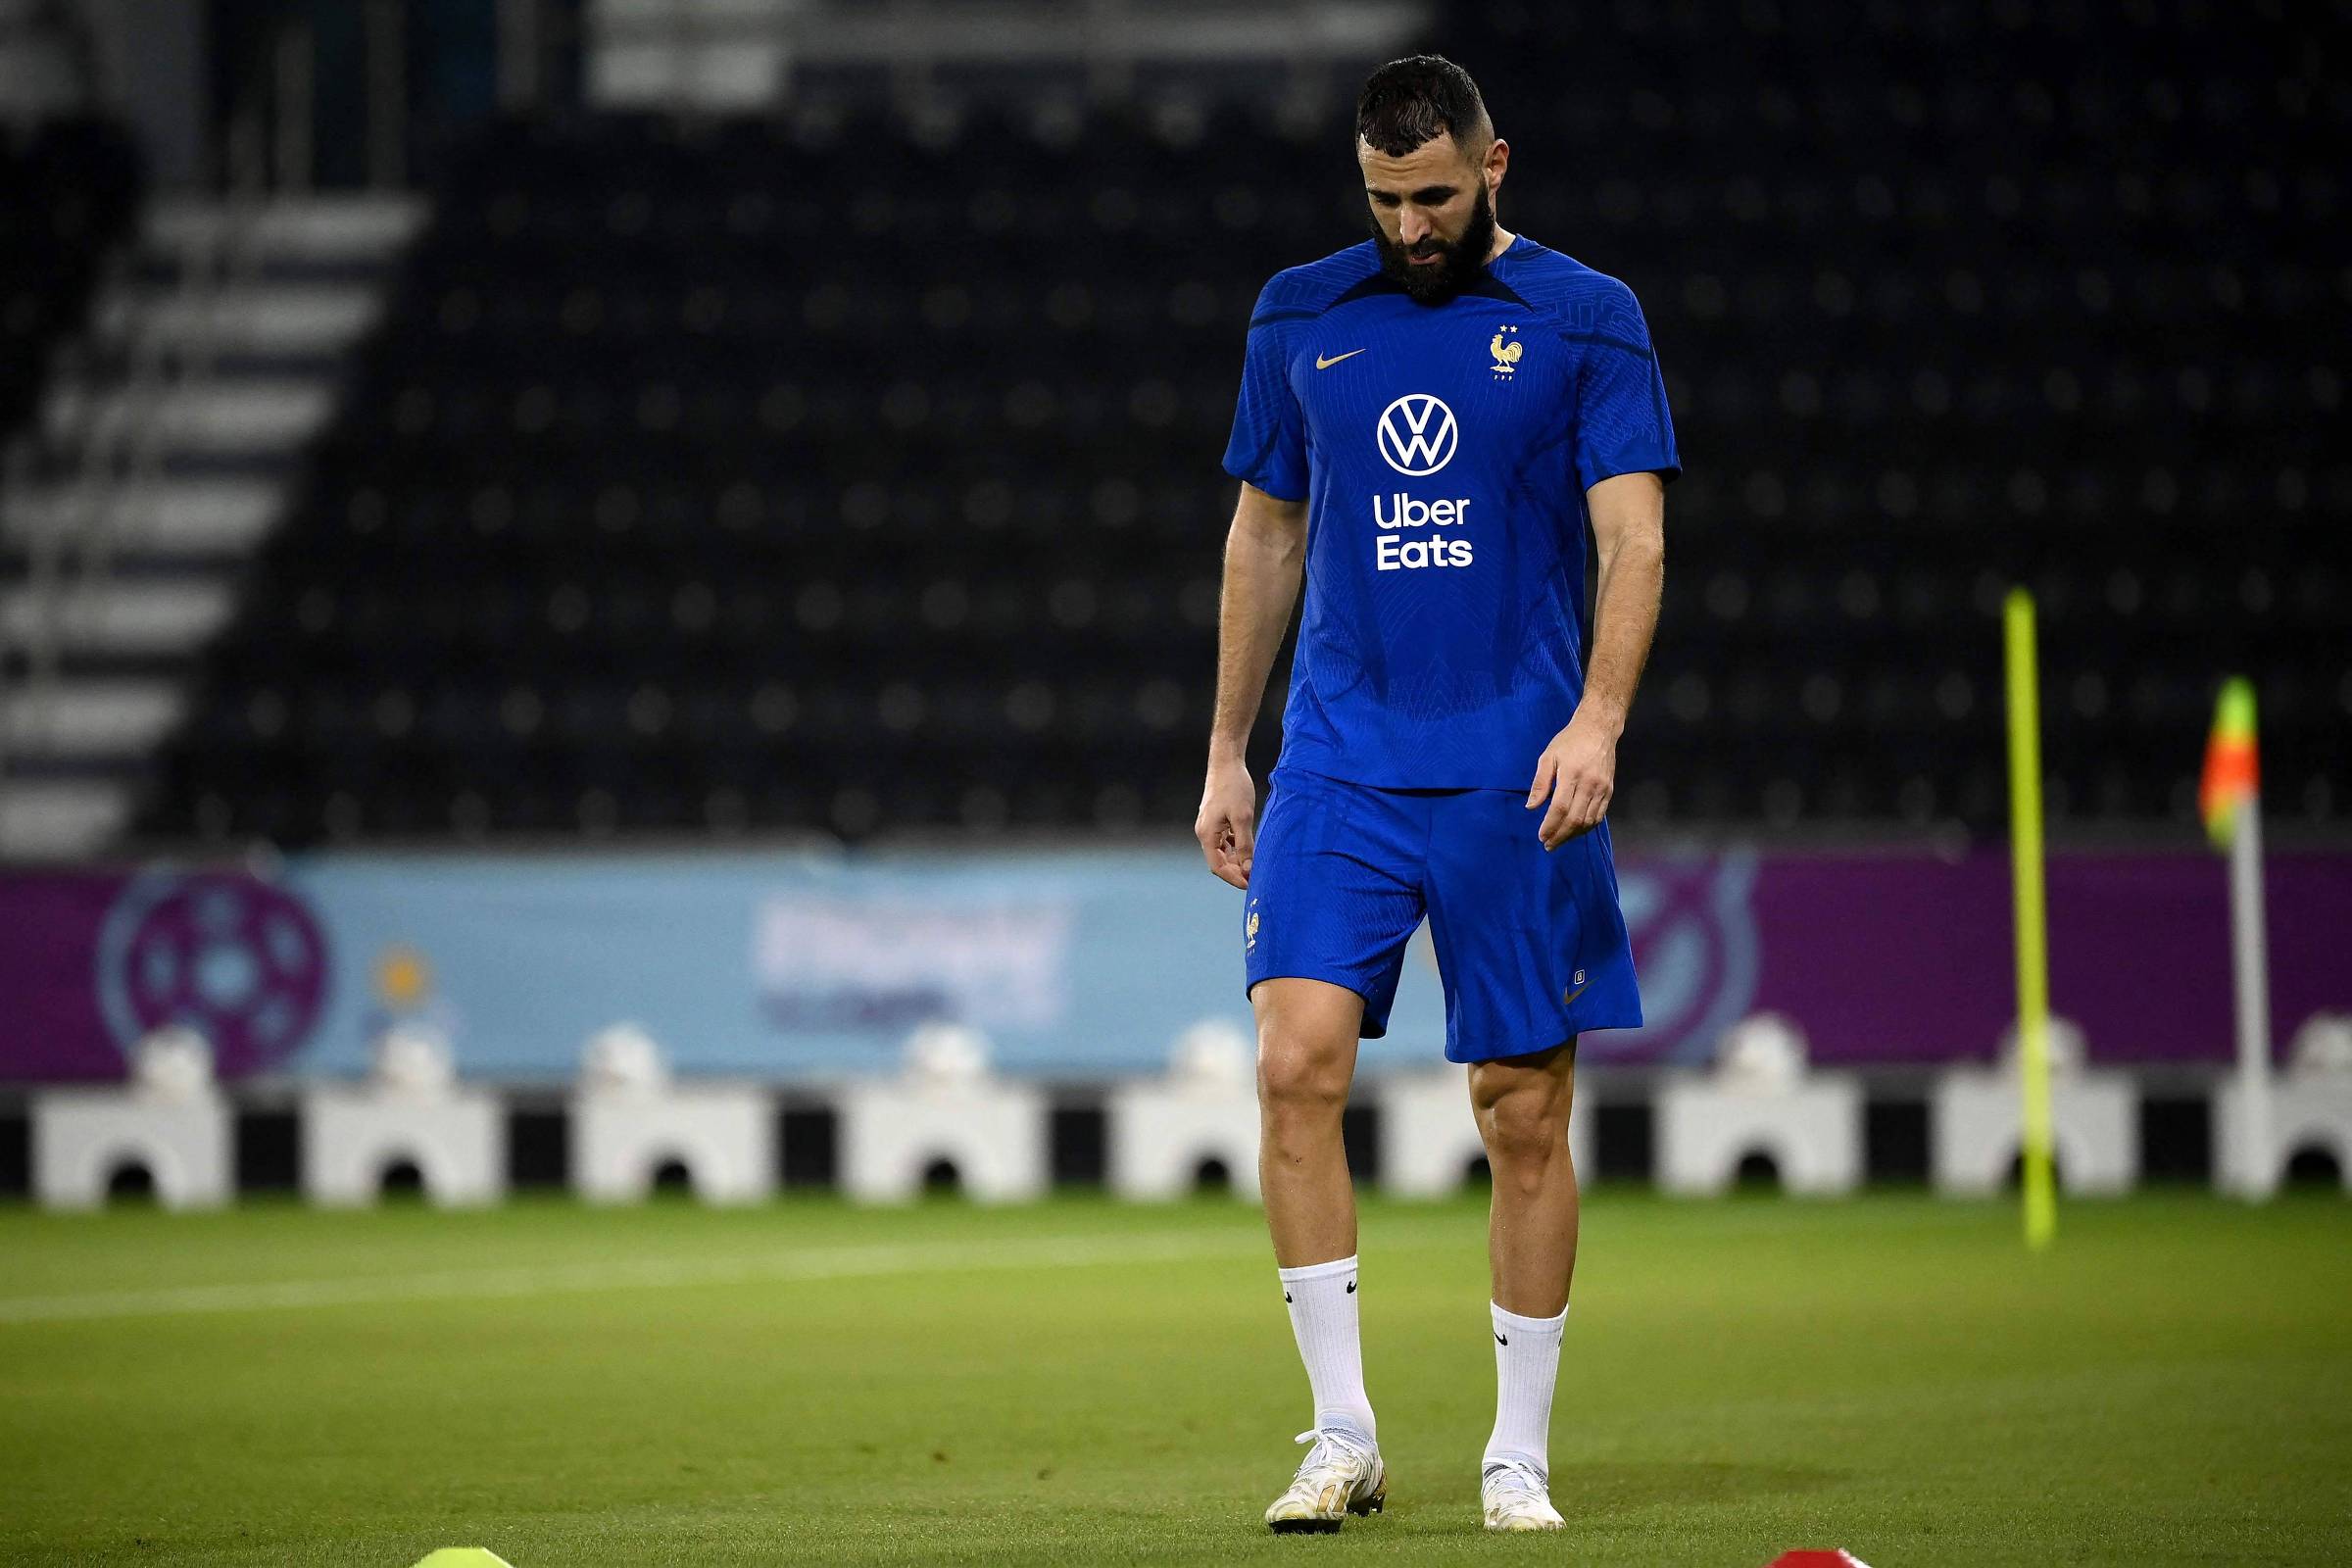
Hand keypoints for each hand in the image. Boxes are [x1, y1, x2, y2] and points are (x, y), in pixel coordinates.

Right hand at [1195, 755, 1257, 888]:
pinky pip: (1225, 841)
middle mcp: (1204, 833)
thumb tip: (1248, 869)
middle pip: (1219, 861)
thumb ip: (1245, 845)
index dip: (1234, 878)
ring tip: (1256, 865)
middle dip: (1237, 871)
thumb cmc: (1234, 787)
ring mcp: (1209, 827)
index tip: (1251, 885)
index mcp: (1206, 834)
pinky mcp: (1216, 820)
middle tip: (1257, 877)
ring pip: (1223, 852)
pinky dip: (1237, 848)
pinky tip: (1250, 847)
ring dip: (1238, 860)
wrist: (1226, 763)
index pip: (1217, 867)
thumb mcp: (1243, 818)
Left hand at [1525, 708, 1618, 849]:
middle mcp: (1590, 784)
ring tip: (1559, 840)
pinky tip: (1575, 831)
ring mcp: (1602, 788)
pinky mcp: (1609, 791)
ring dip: (1573, 835)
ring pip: (1589, 821)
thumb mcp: (1548, 756)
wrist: (1598, 730)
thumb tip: (1531, 807)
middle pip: (1575, 818)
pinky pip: (1599, 816)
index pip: (1560, 808)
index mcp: (1572, 774)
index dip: (1551, 825)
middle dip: (1560, 835)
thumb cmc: (1569, 742)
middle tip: (1548, 845)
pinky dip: (1587, 827)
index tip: (1541, 836)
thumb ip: (1540, 783)